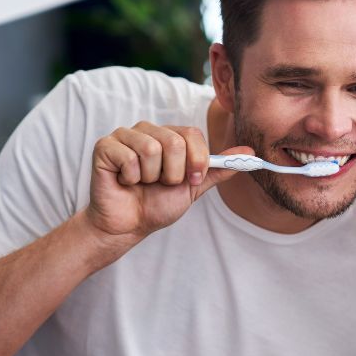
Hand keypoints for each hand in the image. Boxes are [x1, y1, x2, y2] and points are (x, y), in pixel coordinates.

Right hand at [86, 121, 252, 240]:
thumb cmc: (157, 204)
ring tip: (142, 183)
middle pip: (174, 142)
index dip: (195, 161)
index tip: (189, 180)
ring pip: (151, 149)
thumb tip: (250, 153)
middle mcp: (148, 130)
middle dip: (173, 173)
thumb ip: (219, 169)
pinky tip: (125, 182)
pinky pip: (128, 158)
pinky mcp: (105, 146)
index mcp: (170, 136)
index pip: (193, 134)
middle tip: (160, 184)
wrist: (129, 225)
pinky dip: (131, 178)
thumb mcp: (194, 187)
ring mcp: (124, 135)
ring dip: (151, 177)